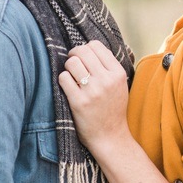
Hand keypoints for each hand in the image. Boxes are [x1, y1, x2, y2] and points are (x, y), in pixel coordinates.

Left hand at [59, 40, 130, 154]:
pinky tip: (68, 88)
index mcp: (118, 73)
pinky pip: (63, 78)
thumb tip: (88, 47)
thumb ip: (109, 67)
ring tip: (71, 77)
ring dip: (68, 68)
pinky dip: (63, 80)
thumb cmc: (112, 109)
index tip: (82, 58)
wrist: (110, 137)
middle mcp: (106, 80)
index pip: (95, 46)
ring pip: (72, 62)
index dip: (85, 49)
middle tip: (73, 64)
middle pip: (82, 51)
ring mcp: (93, 91)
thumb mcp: (120, 85)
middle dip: (74, 55)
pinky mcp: (79, 102)